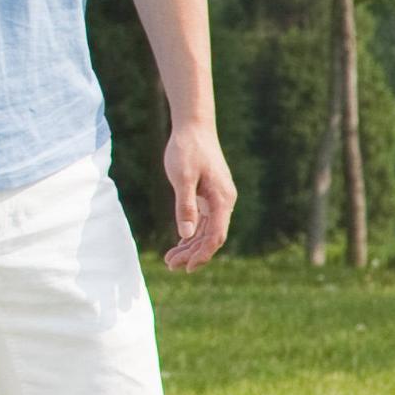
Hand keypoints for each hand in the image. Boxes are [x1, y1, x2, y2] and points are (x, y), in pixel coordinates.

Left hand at [157, 118, 234, 269]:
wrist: (193, 126)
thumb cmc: (187, 149)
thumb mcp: (183, 178)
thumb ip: (185, 206)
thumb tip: (187, 234)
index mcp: (222, 199)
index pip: (216, 236)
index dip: (202, 254)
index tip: (186, 267)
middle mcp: (224, 201)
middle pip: (211, 237)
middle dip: (192, 254)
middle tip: (170, 266)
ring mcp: (217, 198)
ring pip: (206, 230)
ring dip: (190, 246)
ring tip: (170, 259)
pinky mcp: (209, 194)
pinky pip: (203, 220)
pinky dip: (191, 233)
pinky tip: (180, 243)